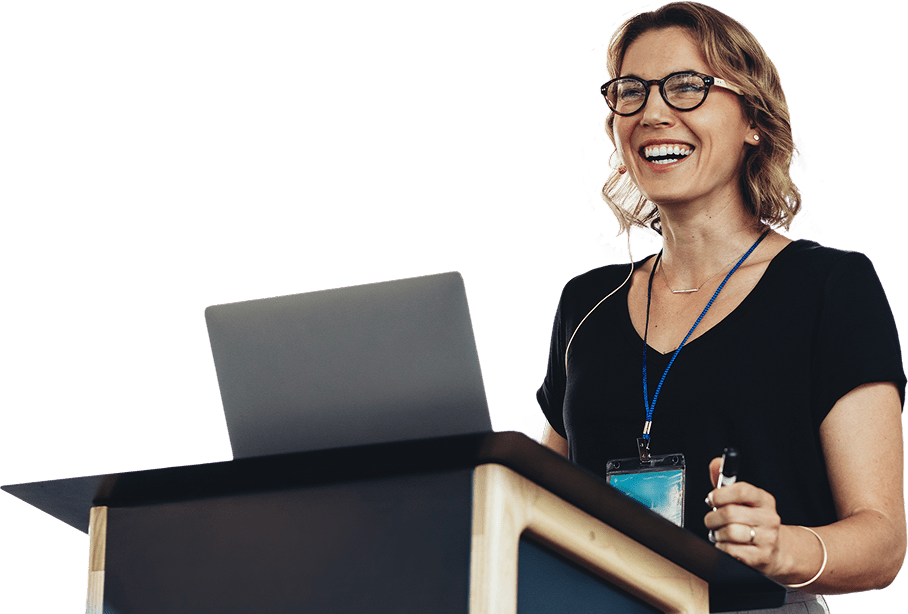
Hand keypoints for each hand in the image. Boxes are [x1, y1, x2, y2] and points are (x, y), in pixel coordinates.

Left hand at [704, 457, 785, 575]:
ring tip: (719, 533)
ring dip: (717, 533)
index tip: (711, 499)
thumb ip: (725, 482)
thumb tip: (715, 463)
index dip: (721, 494)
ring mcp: (767, 539)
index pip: (742, 491)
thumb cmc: (752, 521)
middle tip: (711, 520)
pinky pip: (731, 551)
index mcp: (764, 500)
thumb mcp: (742, 500)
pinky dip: (722, 547)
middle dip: (713, 517)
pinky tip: (726, 544)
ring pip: (730, 532)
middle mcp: (769, 518)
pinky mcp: (761, 557)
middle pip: (731, 513)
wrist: (775, 550)